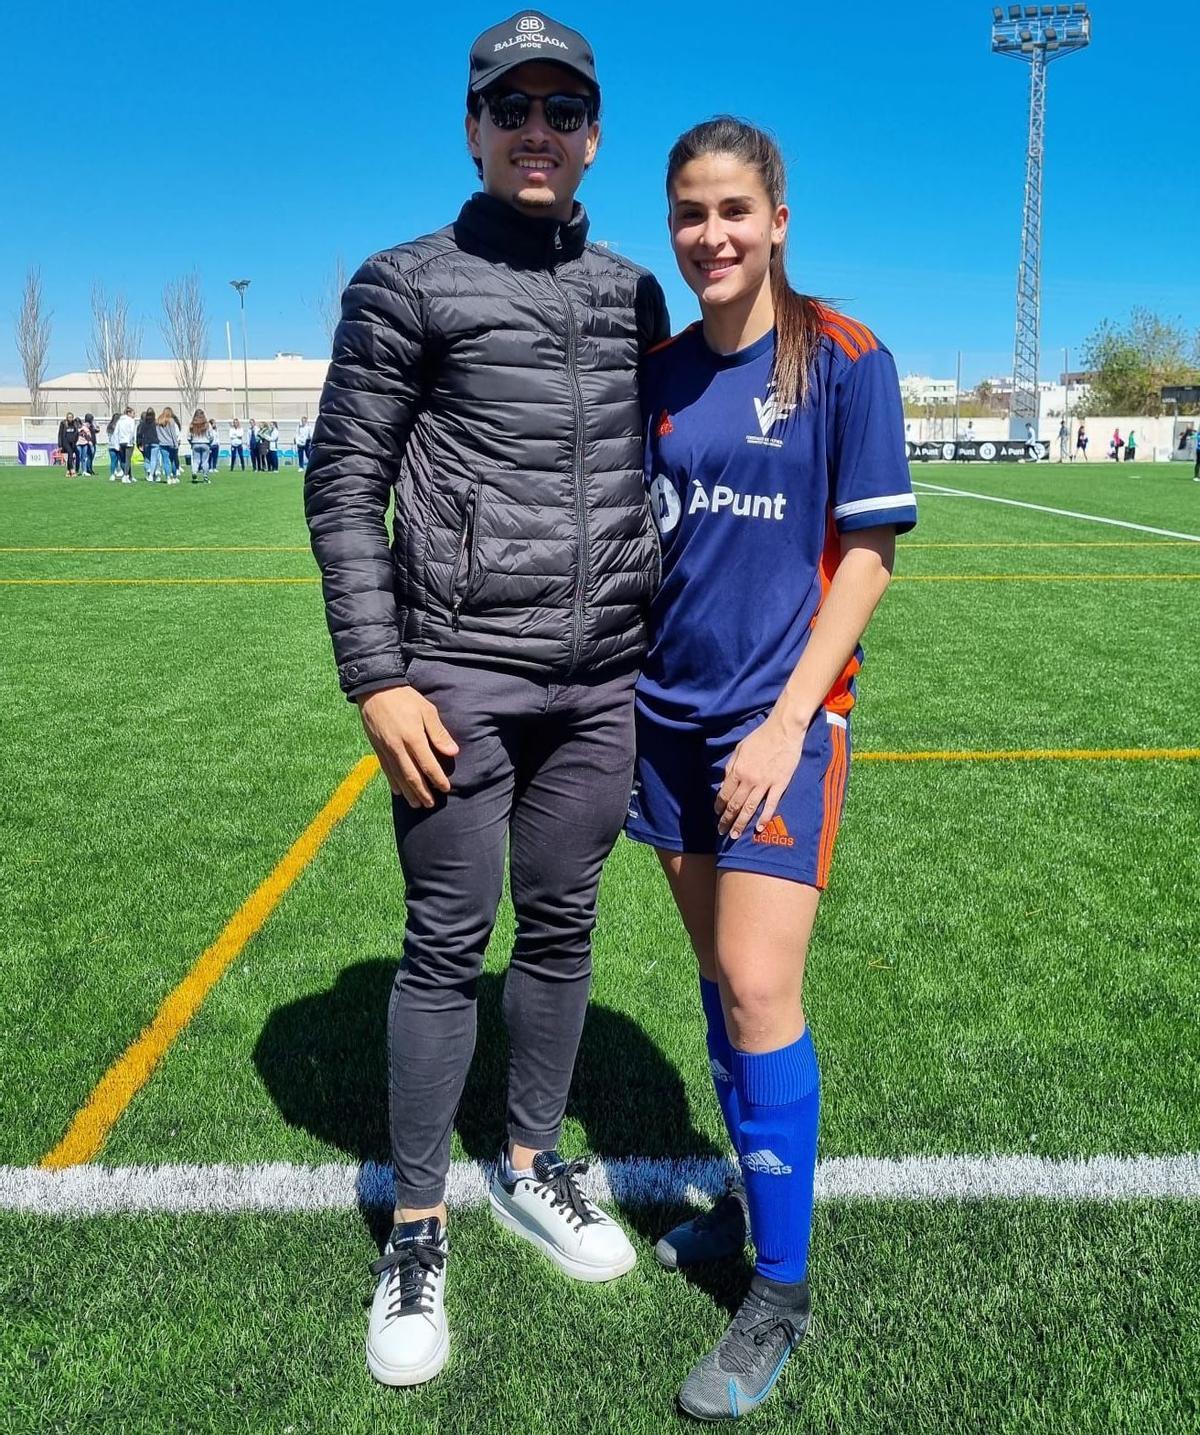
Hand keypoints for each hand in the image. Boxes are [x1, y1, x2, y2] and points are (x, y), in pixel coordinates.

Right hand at [357, 685, 458, 808]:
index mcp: (412, 737)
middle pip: (412, 776)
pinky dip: (393, 782)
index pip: (428, 764)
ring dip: (408, 792)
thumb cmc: (405, 698)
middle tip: (431, 805)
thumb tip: (453, 752)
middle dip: (422, 792)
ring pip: (398, 776)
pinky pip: (386, 770)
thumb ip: (439, 733)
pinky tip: (398, 791)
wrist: (375, 689)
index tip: (445, 788)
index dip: (437, 779)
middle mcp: (398, 747)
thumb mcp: (426, 710)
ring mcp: (385, 749)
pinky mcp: (377, 748)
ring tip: (416, 804)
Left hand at [715, 711, 808, 841]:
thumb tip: (725, 783)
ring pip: (749, 808)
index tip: (717, 815)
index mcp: (737, 770)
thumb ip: (731, 767)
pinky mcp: (780, 785)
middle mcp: (749, 780)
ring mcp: (765, 783)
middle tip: (721, 832)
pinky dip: (764, 818)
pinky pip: (770, 805)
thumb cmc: (760, 738)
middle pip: (735, 805)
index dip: (719, 807)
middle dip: (726, 820)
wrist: (783, 730)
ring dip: (740, 824)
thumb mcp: (739, 749)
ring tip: (734, 835)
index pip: (724, 794)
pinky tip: (759, 828)